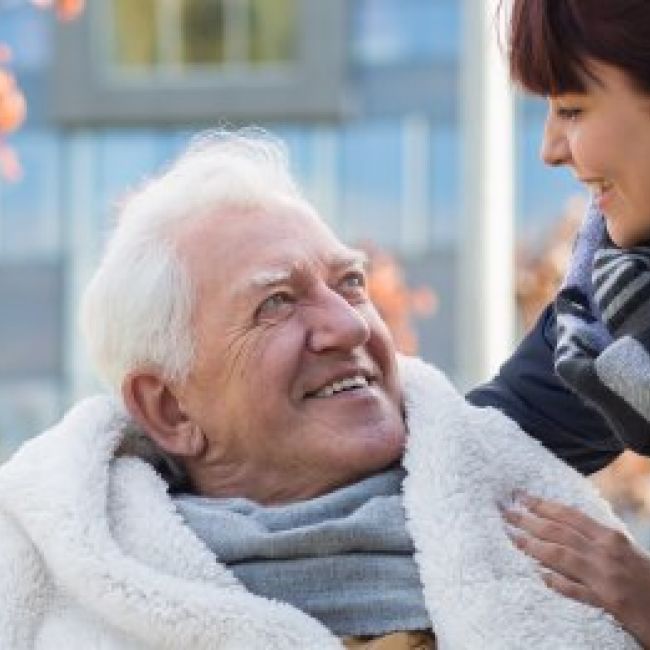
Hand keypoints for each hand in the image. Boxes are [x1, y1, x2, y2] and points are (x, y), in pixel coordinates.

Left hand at [504, 494, 649, 647]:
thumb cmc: (646, 580)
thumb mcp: (623, 553)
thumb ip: (595, 541)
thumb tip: (561, 529)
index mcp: (610, 538)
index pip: (570, 516)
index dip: (542, 505)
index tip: (520, 497)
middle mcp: (606, 553)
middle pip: (560, 532)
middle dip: (529, 520)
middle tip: (505, 512)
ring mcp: (607, 578)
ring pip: (562, 556)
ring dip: (534, 546)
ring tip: (512, 537)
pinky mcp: (610, 603)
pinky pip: (578, 591)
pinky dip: (558, 582)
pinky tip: (539, 576)